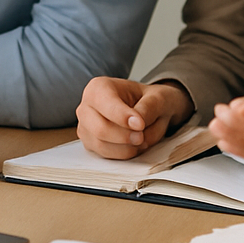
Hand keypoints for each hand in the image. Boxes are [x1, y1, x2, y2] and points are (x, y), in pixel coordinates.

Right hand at [76, 77, 192, 158]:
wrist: (147, 110)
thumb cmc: (149, 101)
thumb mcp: (158, 97)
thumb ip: (149, 107)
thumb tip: (137, 125)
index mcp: (99, 87)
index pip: (106, 104)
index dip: (123, 117)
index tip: (140, 125)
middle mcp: (87, 106)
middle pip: (100, 129)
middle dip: (124, 136)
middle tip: (142, 137)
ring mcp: (85, 126)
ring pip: (101, 145)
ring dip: (126, 147)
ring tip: (141, 140)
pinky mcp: (90, 143)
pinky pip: (104, 155)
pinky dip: (123, 154)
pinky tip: (134, 146)